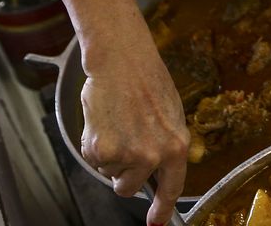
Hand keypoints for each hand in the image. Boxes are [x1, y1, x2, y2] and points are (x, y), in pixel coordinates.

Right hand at [78, 53, 189, 222]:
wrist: (120, 61)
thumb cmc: (145, 82)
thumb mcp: (170, 116)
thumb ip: (166, 146)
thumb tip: (159, 171)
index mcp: (176, 146)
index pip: (171, 188)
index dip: (162, 209)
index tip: (156, 222)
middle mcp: (153, 155)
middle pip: (129, 188)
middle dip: (123, 173)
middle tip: (124, 143)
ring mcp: (126, 154)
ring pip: (109, 173)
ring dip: (109, 155)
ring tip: (117, 123)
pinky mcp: (101, 149)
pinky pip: (93, 160)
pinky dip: (93, 144)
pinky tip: (104, 122)